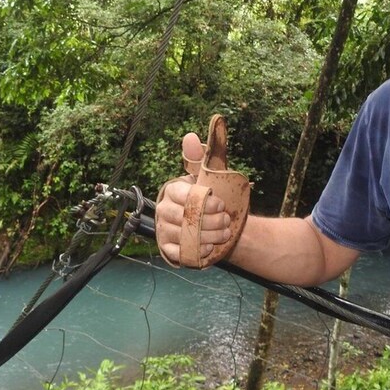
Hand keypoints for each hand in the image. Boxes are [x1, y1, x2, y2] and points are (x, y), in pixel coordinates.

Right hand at [154, 132, 232, 264]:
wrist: (218, 224)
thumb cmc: (213, 197)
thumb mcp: (210, 176)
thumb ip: (201, 157)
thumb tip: (190, 136)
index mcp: (172, 190)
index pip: (184, 195)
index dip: (205, 201)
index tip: (221, 203)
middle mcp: (163, 209)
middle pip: (184, 217)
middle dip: (210, 221)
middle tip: (226, 221)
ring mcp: (163, 230)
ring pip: (184, 236)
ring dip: (209, 236)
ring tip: (224, 233)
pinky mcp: (168, 249)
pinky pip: (179, 253)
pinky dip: (197, 251)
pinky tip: (210, 246)